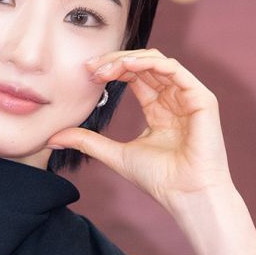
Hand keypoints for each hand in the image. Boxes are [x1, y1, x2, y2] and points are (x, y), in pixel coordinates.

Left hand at [46, 48, 234, 212]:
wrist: (185, 195)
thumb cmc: (159, 179)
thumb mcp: (114, 154)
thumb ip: (87, 141)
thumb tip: (53, 137)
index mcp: (158, 109)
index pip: (134, 76)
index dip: (111, 70)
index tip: (87, 73)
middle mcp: (174, 99)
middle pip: (143, 65)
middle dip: (115, 61)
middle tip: (90, 67)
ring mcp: (189, 97)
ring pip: (157, 62)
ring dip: (128, 59)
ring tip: (105, 68)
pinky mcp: (202, 98)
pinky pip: (174, 69)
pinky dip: (149, 63)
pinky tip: (127, 66)